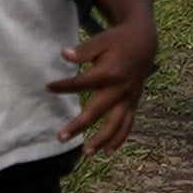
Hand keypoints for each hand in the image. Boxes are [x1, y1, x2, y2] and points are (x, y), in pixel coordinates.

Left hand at [59, 14, 152, 153]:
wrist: (144, 43)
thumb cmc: (117, 41)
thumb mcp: (102, 40)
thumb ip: (84, 50)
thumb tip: (64, 54)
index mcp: (110, 72)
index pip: (83, 83)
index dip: (65, 86)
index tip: (49, 87)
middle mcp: (119, 89)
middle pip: (97, 111)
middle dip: (78, 125)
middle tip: (61, 138)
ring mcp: (128, 98)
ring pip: (115, 124)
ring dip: (101, 140)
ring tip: (85, 152)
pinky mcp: (133, 103)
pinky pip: (128, 125)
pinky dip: (119, 139)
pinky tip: (107, 152)